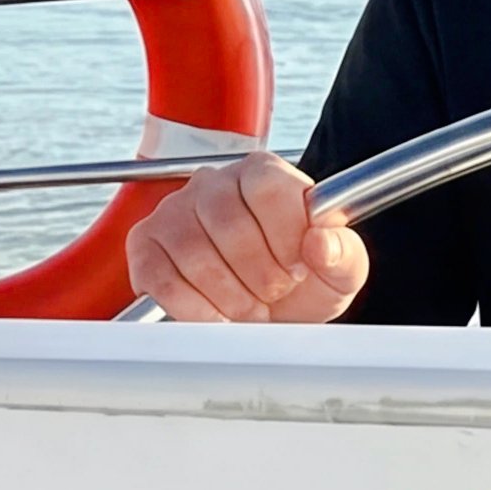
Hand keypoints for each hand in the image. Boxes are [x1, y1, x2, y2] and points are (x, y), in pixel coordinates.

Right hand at [124, 154, 369, 323]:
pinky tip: (215, 316)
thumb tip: (321, 242)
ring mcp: (173, 210)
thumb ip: (344, 254)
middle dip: (260, 277)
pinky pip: (160, 277)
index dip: (286, 238)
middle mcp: (213, 182)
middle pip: (230, 225)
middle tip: (273, 296)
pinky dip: (192, 308)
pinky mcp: (146, 244)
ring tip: (248, 309)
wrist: (267, 312)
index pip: (268, 188)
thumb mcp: (339, 273)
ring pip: (194, 253)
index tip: (298, 269)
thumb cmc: (299, 285)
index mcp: (263, 173)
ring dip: (228, 297)